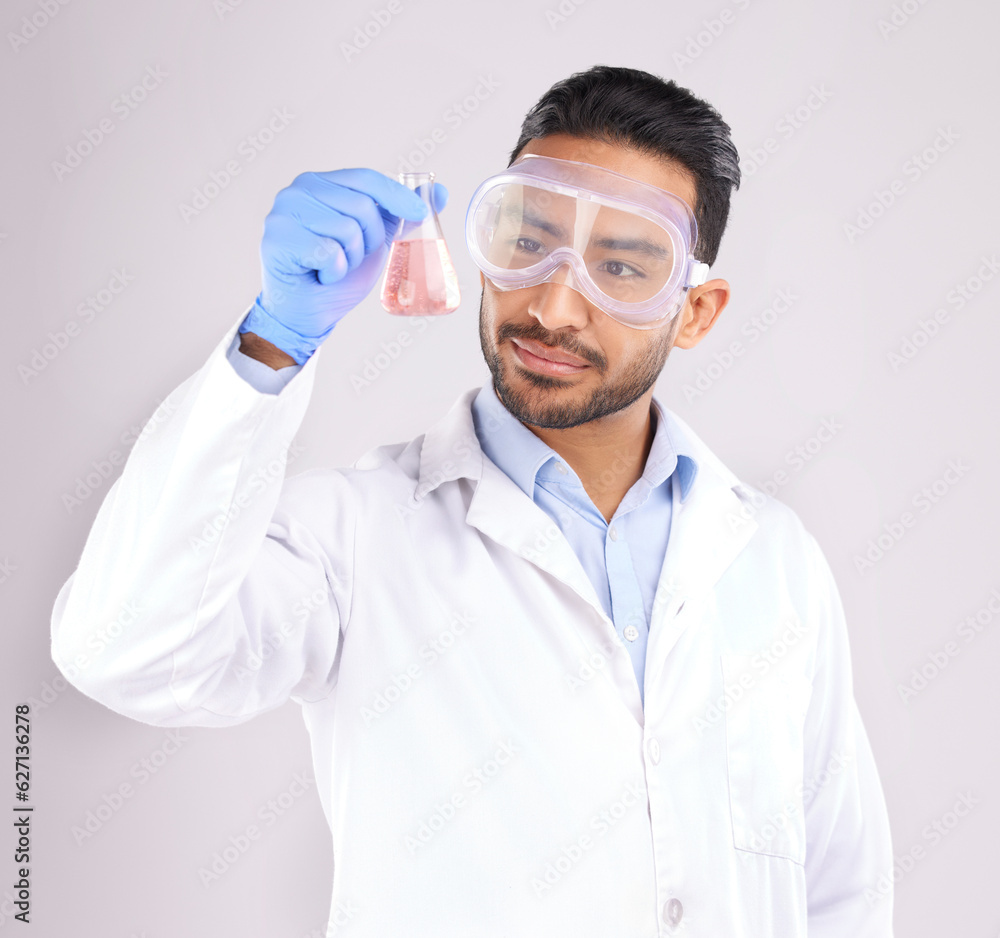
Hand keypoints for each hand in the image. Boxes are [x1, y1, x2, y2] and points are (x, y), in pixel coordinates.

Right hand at [240, 169, 446, 364]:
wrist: (308, 313)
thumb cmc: (337, 275)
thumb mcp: (374, 241)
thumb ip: (398, 214)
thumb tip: (440, 191)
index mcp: (320, 184)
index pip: (366, 178)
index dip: (397, 196)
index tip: (421, 214)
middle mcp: (298, 190)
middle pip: (361, 206)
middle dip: (368, 241)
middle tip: (349, 258)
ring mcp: (284, 212)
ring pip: (347, 230)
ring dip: (350, 259)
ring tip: (332, 267)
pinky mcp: (278, 239)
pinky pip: (329, 252)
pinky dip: (334, 271)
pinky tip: (318, 275)